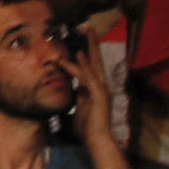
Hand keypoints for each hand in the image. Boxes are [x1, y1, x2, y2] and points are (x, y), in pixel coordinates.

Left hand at [65, 28, 114, 148]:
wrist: (96, 140)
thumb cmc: (86, 127)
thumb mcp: (78, 107)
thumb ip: (75, 96)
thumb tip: (67, 90)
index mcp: (96, 88)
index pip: (92, 66)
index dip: (87, 53)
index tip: (82, 41)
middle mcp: (101, 86)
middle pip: (97, 60)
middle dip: (93, 44)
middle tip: (89, 28)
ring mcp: (101, 90)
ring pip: (93, 65)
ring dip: (86, 49)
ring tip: (84, 33)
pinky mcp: (98, 95)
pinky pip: (86, 77)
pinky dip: (78, 67)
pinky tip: (72, 58)